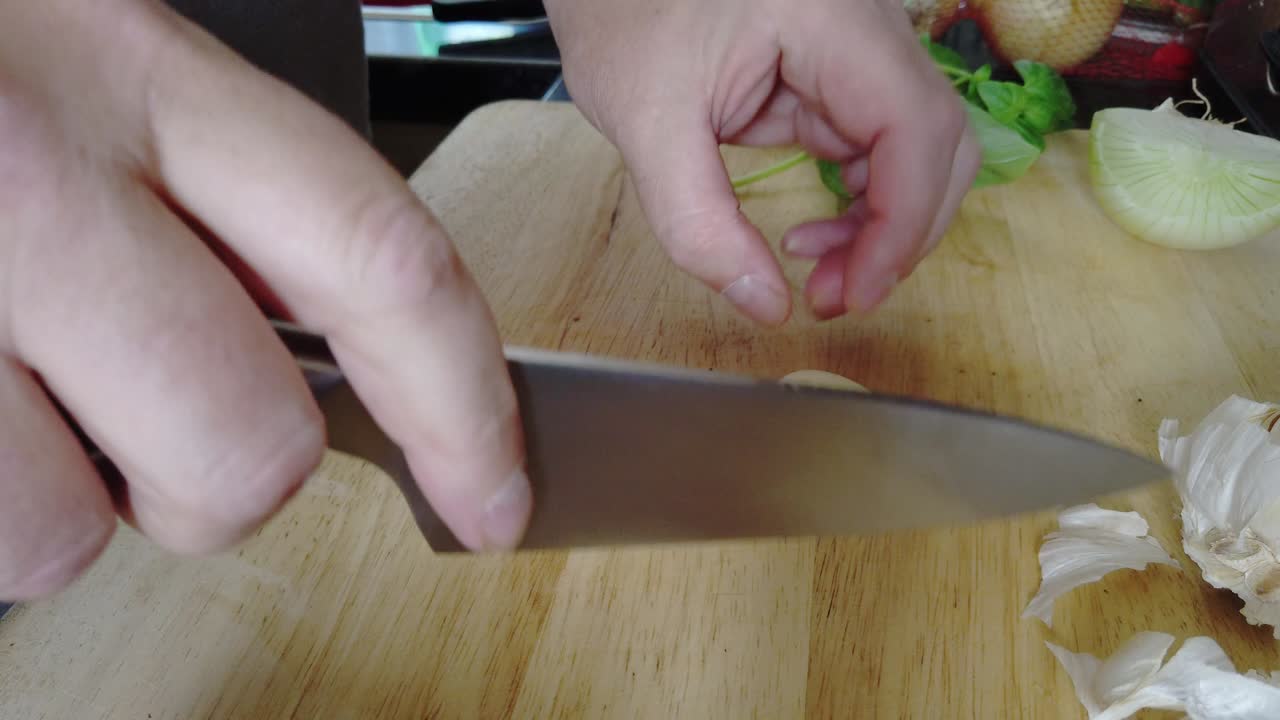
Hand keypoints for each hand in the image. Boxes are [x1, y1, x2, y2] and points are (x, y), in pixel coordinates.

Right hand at [0, 0, 530, 600]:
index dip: (462, 404)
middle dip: (214, 477)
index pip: (382, 264)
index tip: (495, 496)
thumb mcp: (81, 55)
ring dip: (53, 496)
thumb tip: (329, 338)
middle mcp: (33, 178)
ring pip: (68, 530)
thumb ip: (210, 185)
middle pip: (246, 448)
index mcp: (135, 72)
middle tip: (133, 412)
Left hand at [544, 0, 980, 321]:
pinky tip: (808, 238)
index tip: (855, 294)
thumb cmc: (622, 14)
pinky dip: (855, 203)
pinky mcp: (833, 74)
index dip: (901, 224)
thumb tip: (768, 308)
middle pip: (938, 140)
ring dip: (880, 226)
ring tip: (817, 276)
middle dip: (900, 232)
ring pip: (913, 150)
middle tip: (837, 296)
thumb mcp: (646, 124)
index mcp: (832, 20)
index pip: (915, 127)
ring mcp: (856, 50)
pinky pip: (873, 147)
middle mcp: (866, 27)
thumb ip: (700, 223)